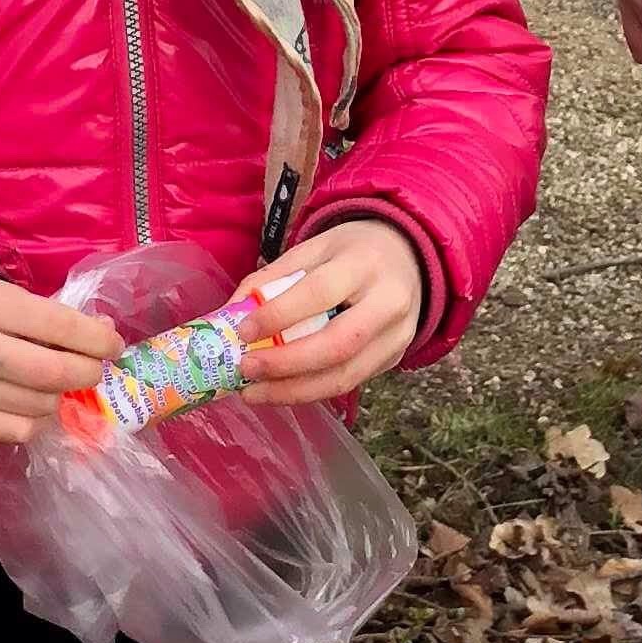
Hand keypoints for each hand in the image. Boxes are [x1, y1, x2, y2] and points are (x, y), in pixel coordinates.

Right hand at [0, 276, 120, 442]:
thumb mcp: (10, 295)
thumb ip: (56, 315)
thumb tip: (105, 335)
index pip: (58, 325)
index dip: (96, 339)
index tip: (114, 345)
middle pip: (51, 372)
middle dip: (86, 373)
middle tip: (94, 369)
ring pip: (39, 405)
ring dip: (62, 396)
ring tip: (57, 382)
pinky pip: (20, 431)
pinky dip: (39, 420)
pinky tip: (35, 402)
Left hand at [239, 220, 427, 402]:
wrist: (411, 258)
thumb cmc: (353, 252)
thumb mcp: (314, 249)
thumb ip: (273, 278)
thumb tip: (230, 314)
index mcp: (364, 263)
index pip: (319, 293)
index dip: (279, 315)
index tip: (242, 331)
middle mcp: (389, 302)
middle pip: (338, 344)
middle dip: (287, 364)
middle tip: (246, 370)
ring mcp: (397, 336)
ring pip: (346, 376)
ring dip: (295, 391)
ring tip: (255, 393)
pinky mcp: (394, 359)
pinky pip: (350, 383)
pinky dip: (310, 391)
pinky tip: (280, 390)